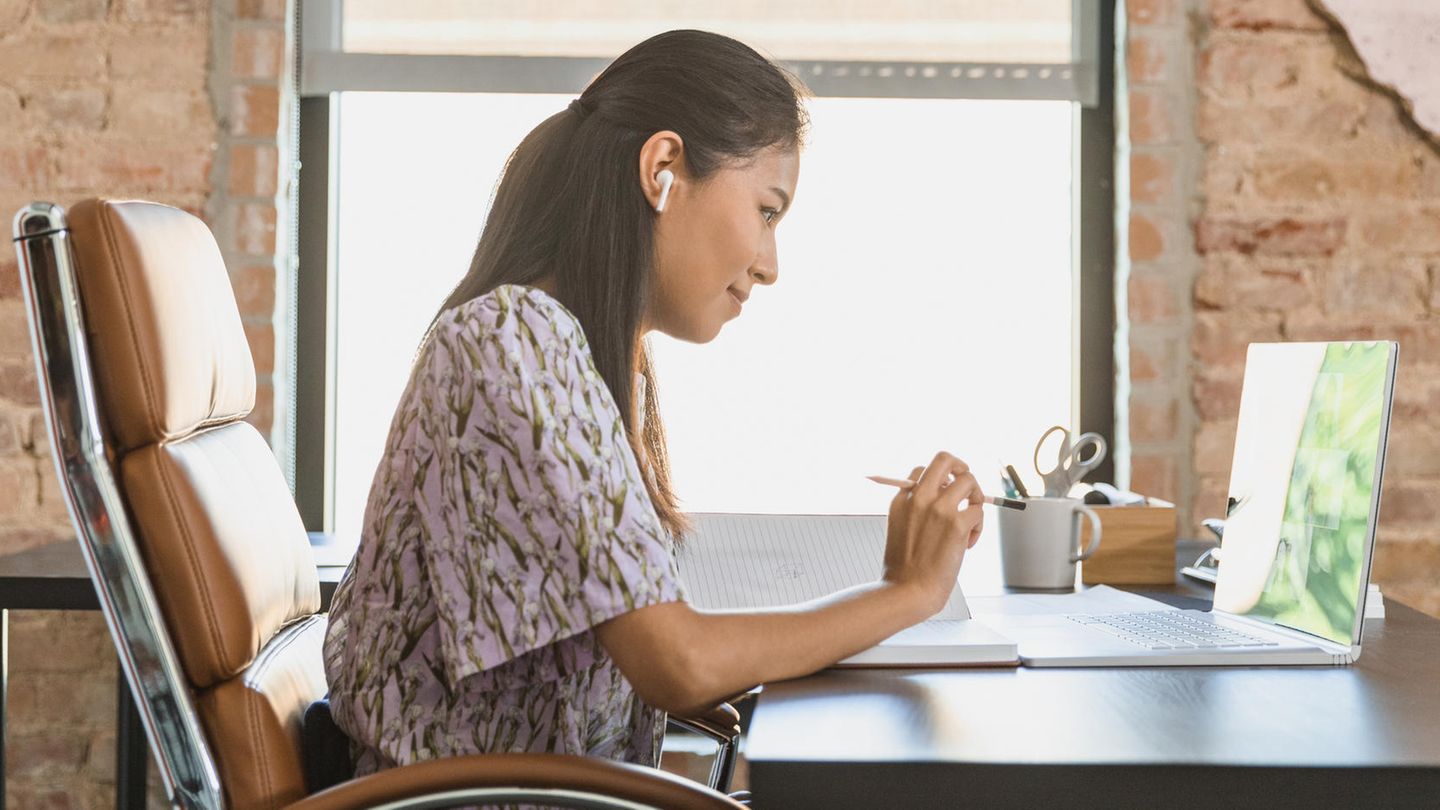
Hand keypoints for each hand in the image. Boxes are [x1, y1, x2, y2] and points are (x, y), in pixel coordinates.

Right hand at [880, 451, 984, 614]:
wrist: (907, 591)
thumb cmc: (904, 570)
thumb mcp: (899, 530)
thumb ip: (916, 511)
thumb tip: (947, 500)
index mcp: (902, 499)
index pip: (923, 470)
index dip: (940, 481)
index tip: (946, 498)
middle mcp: (919, 497)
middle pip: (945, 459)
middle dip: (961, 468)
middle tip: (967, 488)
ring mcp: (938, 509)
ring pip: (969, 480)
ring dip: (976, 498)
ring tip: (971, 521)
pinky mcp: (957, 524)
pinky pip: (979, 510)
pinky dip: (979, 526)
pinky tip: (968, 544)